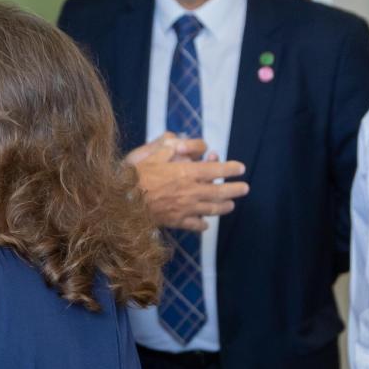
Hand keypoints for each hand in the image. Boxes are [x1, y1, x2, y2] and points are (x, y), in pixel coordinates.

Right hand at [128, 132, 248, 232]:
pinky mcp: (176, 221)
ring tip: (231, 205)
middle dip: (235, 190)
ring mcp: (185, 208)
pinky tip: (205, 223)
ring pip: (211, 209)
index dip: (230, 168)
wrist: (123, 201)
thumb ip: (174, 147)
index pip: (216, 169)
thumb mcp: (155, 153)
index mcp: (187, 172)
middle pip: (219, 191)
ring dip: (224, 207)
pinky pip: (195, 225)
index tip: (241, 168)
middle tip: (245, 188)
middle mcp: (191, 191)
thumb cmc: (137, 174)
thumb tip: (187, 143)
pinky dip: (202, 224)